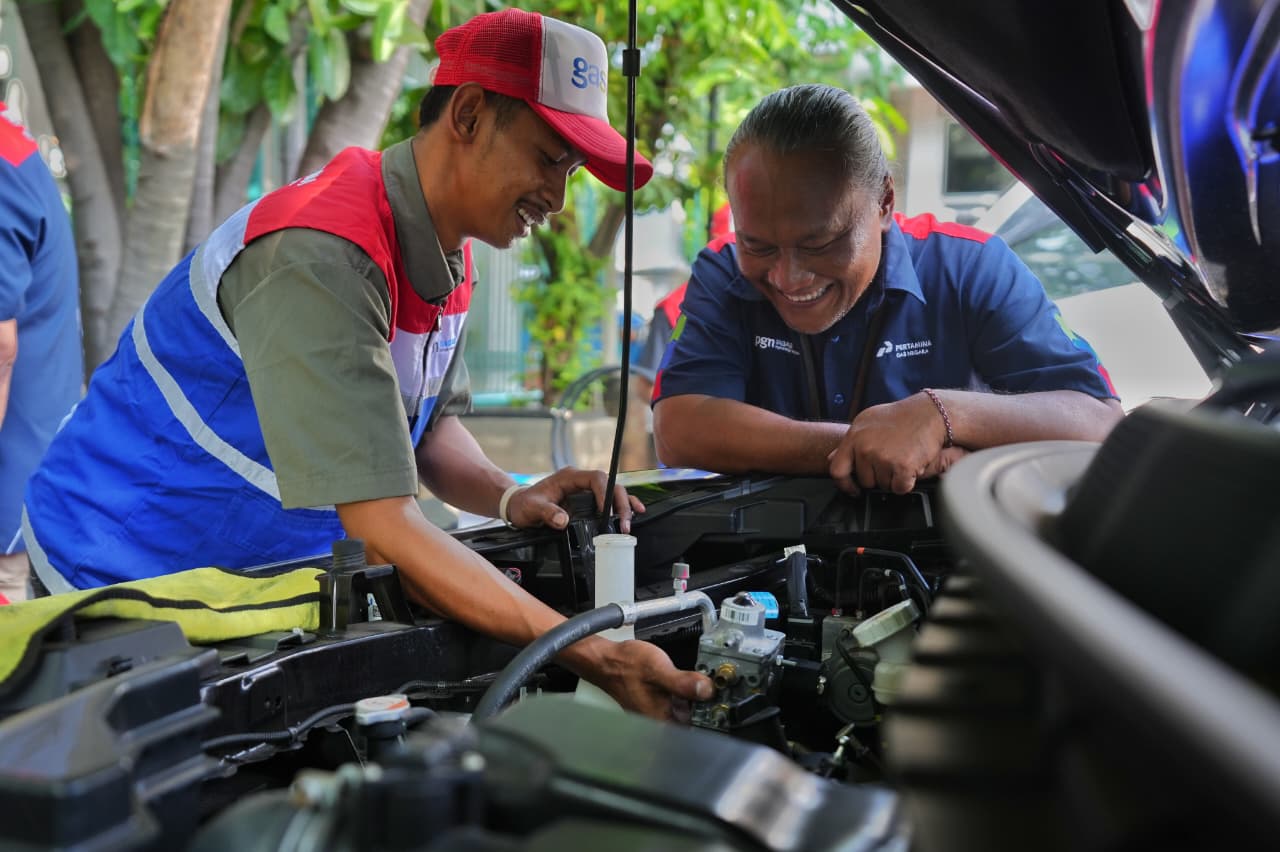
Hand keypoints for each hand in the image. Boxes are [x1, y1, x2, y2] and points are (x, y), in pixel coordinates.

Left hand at [506, 466, 645, 532]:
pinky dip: (621, 505)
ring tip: (630, 521)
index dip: (605, 494)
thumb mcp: (532, 509)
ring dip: (624, 506)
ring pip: (612, 492)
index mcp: (569, 476)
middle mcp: (580, 480)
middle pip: (609, 485)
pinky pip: (609, 499)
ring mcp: (585, 489)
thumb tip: (562, 520)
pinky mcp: (588, 500)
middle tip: (623, 523)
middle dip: (619, 503)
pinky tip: (635, 512)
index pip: (596, 478)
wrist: (519, 506)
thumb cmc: (525, 504)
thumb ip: (547, 513)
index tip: (607, 512)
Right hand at [586, 638, 713, 720]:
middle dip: (707, 706)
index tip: (722, 701)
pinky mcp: (658, 703)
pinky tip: (691, 681)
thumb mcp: (657, 669)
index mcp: (661, 720)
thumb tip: (707, 691)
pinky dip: (688, 694)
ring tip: (706, 683)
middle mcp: (660, 721)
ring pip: (688, 712)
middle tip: (715, 688)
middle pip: (694, 722)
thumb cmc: (624, 666)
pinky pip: (680, 704)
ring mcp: (659, 713)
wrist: (606, 660)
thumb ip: (683, 682)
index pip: (695, 731)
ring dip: (698, 700)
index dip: (713, 718)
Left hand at [827, 392, 967, 493]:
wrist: (930, 413)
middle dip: (877, 477)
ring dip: (893, 478)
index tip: (852, 489)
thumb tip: (831, 458)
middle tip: (891, 461)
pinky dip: (907, 482)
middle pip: (865, 481)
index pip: (837, 469)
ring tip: (902, 458)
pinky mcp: (901, 466)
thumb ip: (850, 442)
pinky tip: (911, 465)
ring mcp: (882, 457)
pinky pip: (899, 488)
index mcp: (854, 436)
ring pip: (883, 486)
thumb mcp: (868, 422)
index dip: (844, 484)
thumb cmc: (901, 417)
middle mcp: (865, 447)